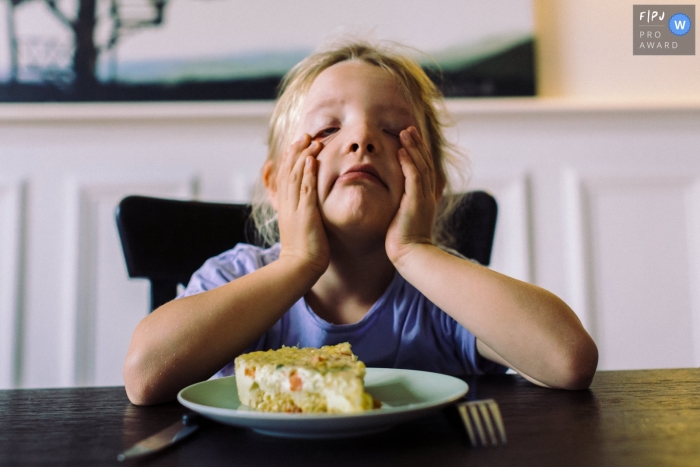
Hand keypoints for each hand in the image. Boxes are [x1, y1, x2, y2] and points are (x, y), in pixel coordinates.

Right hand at [275, 135, 329, 275]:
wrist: (300, 267)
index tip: (298, 144)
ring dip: (303, 156)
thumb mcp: (299, 227)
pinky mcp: (305, 215)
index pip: (286, 177)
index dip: (290, 158)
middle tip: (305, 135)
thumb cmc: (303, 251)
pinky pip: (305, 190)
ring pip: (296, 176)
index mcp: (286, 206)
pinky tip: (312, 160)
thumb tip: (305, 206)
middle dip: (296, 151)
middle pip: (288, 172)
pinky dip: (307, 174)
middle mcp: (288, 204)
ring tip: (311, 140)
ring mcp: (295, 209)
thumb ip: (300, 213)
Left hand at [385, 126, 438, 267]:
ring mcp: (423, 198)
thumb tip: (395, 204)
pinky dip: (409, 162)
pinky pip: (414, 177)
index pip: (423, 170)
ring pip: (420, 166)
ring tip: (405, 132)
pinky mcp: (416, 202)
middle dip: (417, 145)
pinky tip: (402, 151)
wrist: (412, 256)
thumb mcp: (404, 221)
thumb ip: (402, 208)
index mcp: (425, 199)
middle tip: (409, 129)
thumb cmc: (404, 243)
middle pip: (424, 163)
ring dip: (413, 148)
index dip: (417, 154)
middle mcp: (427, 196)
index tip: (409, 140)